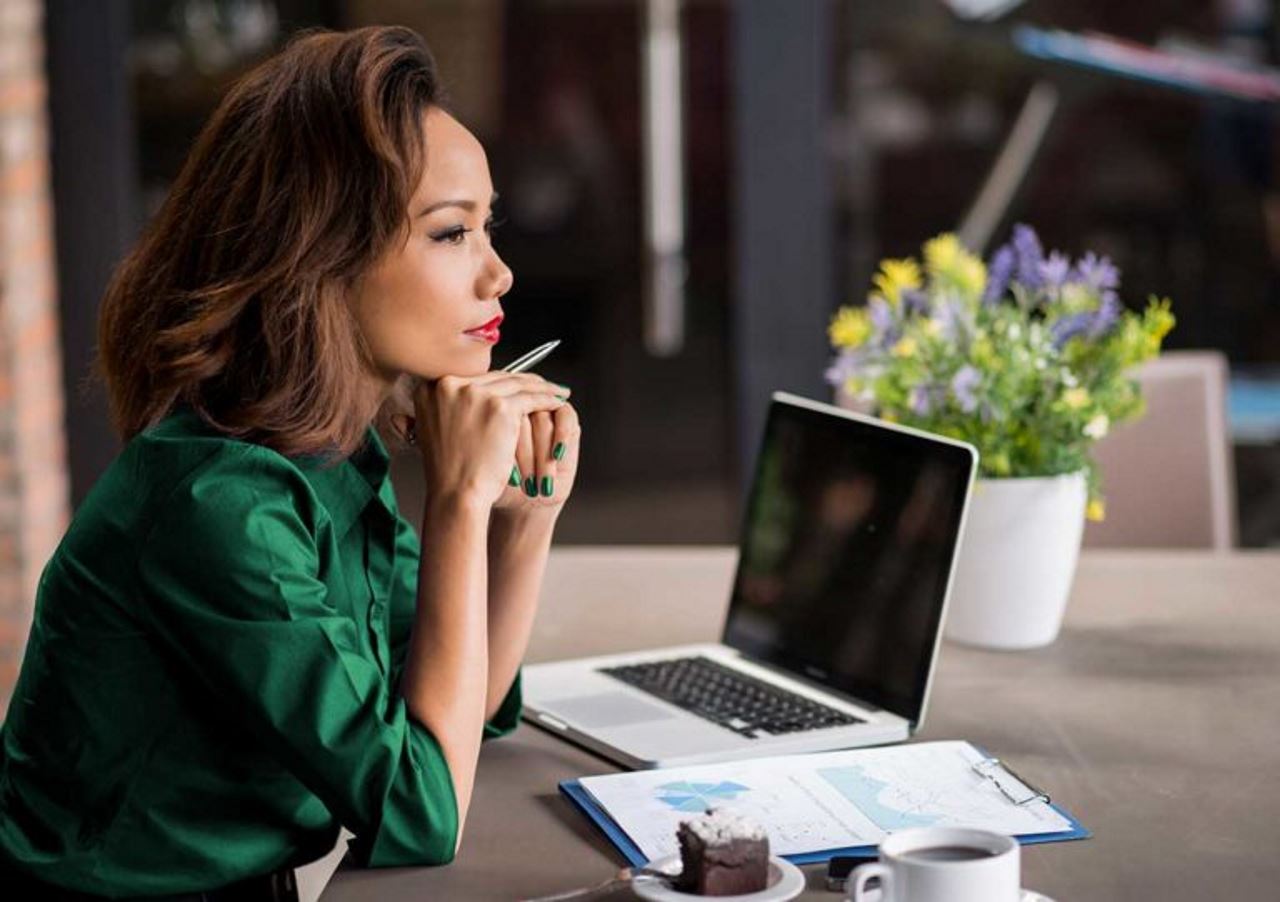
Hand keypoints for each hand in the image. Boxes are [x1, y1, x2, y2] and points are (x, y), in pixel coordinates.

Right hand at [395, 373, 570, 509]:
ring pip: (516, 384)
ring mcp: (475, 394)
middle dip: (521, 381)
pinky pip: (531, 398)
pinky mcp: (500, 407)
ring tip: (554, 391)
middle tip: (540, 384)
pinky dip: (547, 399)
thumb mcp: (437, 429)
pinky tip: (557, 401)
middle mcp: (449, 384)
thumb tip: (469, 394)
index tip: (514, 382)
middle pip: (495, 377)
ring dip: (540, 387)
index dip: (497, 382)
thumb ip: (449, 407)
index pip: (473, 378)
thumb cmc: (449, 471)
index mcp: (431, 388)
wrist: (456, 493)